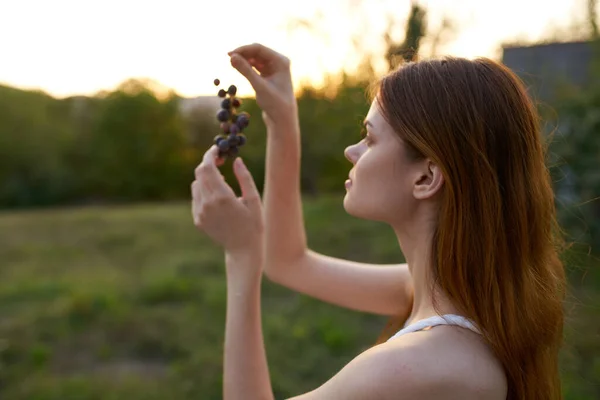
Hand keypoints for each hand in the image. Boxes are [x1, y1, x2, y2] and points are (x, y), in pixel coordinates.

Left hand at [191, 146, 263, 264]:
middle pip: (200, 173)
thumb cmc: (254, 224)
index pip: (208, 167)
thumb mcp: (254, 200)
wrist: (243, 250)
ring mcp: (201, 212)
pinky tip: (217, 197)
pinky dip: (203, 191)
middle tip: (220, 161)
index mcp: (223, 197)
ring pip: (196, 184)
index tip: (217, 150)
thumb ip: (244, 178)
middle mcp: (208, 204)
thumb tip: (236, 160)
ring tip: (221, 182)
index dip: (210, 155)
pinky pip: (196, 197)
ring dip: (206, 178)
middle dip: (208, 163)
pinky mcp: (198, 219)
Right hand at [228, 43, 296, 126]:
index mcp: (281, 61)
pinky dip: (247, 66)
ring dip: (244, 60)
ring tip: (231, 63)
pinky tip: (238, 68)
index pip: (259, 48)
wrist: (283, 119)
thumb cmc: (275, 103)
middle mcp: (279, 62)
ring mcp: (274, 68)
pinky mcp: (268, 74)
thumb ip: (246, 71)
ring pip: (255, 58)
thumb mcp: (259, 86)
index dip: (243, 49)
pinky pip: (255, 66)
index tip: (229, 54)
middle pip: (257, 52)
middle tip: (228, 58)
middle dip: (243, 54)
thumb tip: (231, 57)